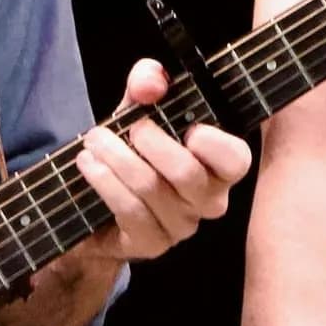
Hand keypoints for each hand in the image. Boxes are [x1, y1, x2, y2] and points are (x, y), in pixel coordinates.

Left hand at [73, 58, 253, 260]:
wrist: (97, 200)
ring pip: (151, 189)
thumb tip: (151, 82)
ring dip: (116, 158)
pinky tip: (89, 164)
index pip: (236, 160)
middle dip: (151, 142)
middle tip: (129, 127)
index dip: (214, 144)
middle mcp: (207, 200)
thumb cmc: (132, 150)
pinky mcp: (151, 244)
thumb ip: (148, 84)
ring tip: (94, 140)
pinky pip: (129, 210)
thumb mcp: (139, 109)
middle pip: (187, 173)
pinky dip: (104, 180)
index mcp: (218, 165)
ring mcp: (180, 226)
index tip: (189, 128)